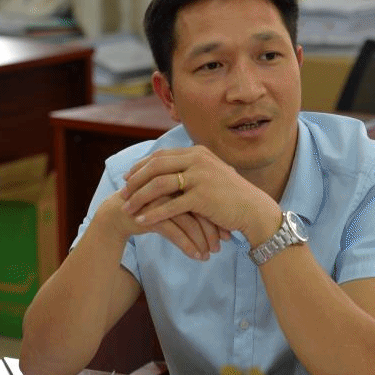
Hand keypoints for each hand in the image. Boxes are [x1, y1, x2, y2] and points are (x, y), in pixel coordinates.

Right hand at [94, 189, 228, 261]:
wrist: (119, 213)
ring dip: (202, 240)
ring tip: (210, 255)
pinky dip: (189, 246)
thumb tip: (218, 217)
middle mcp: (173, 186)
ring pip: (190, 222)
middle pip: (201, 208)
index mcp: (180, 178)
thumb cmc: (150, 207)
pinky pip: (176, 232)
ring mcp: (162, 199)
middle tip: (223, 244)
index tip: (228, 232)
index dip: (218, 215)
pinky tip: (197, 257)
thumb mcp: (173, 202)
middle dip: (213, 229)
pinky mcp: (151, 214)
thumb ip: (191, 203)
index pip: (207, 197)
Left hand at [119, 146, 282, 244]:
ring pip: (159, 185)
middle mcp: (197, 160)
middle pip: (155, 167)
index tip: (127, 177)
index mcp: (197, 152)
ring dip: (139, 198)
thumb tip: (171, 170)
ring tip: (127, 209)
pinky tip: (142, 222)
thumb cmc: (231, 195)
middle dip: (135, 181)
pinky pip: (170, 206)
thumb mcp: (212, 174)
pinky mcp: (202, 197)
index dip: (141, 166)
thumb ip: (193, 168)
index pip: (161, 156)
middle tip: (121, 193)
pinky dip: (153, 214)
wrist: (253, 209)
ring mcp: (200, 177)